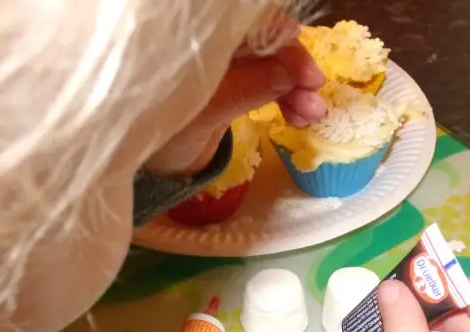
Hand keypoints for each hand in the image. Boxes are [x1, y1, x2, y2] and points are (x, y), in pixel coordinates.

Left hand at [145, 38, 325, 175]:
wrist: (155, 169)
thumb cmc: (165, 137)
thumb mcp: (204, 114)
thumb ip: (245, 89)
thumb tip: (290, 72)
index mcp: (199, 43)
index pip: (252, 24)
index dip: (284, 43)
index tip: (307, 75)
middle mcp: (216, 47)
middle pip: (268, 44)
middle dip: (295, 70)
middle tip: (315, 103)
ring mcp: (228, 66)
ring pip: (272, 65)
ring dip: (296, 88)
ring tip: (310, 118)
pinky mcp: (237, 85)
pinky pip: (269, 84)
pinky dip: (287, 98)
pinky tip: (300, 118)